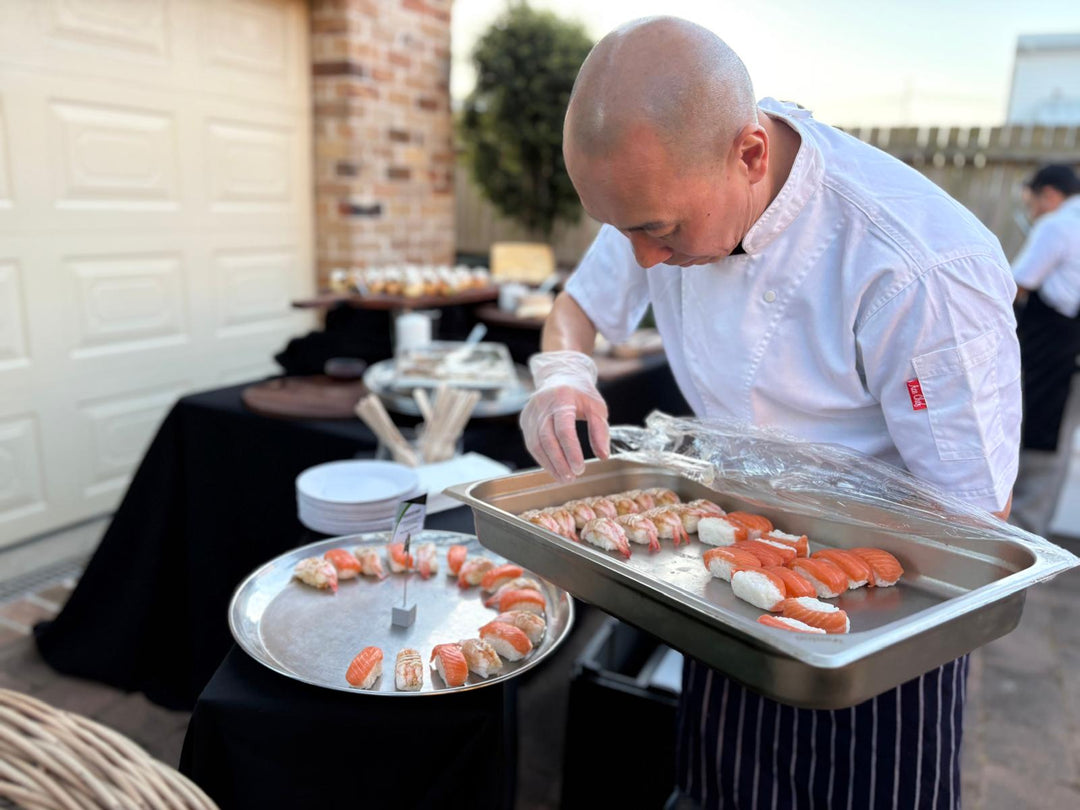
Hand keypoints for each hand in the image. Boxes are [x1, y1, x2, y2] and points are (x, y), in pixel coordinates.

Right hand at [520, 351, 610, 479]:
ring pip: (536, 444)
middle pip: (547, 439)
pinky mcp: (525, 420)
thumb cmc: (581, 393)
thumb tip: (604, 456)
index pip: (564, 429)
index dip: (571, 451)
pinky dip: (542, 458)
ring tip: (564, 478)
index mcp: (562, 397)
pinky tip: (554, 468)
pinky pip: (531, 443)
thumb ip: (600, 430)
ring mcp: (531, 412)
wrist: (559, 375)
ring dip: (550, 464)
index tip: (580, 468)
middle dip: (559, 462)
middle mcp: (542, 404)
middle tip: (572, 478)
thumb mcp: (597, 407)